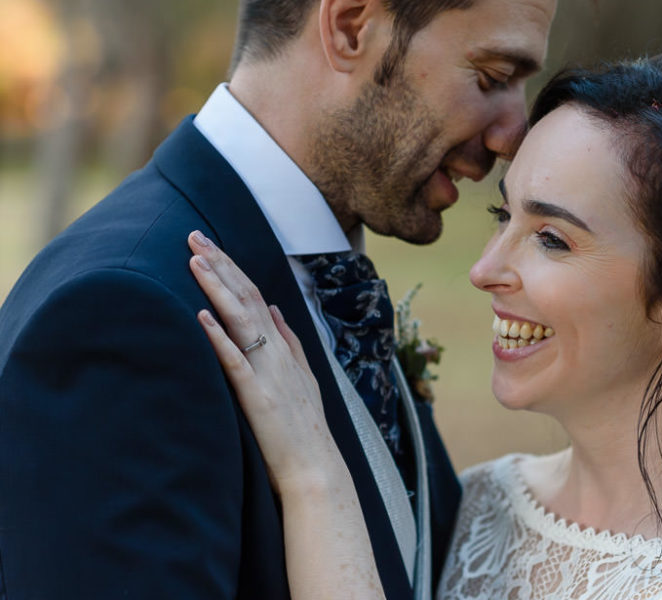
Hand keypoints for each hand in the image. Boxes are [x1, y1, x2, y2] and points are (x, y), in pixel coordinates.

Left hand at [187, 230, 343, 495]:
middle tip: (194, 235)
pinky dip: (219, 337)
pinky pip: (236, 362)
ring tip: (196, 261)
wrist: (316, 471)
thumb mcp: (304, 379)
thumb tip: (273, 309)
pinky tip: (202, 316)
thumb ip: (290, 342)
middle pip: (246, 299)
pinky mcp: (257, 397)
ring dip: (217, 289)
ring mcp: (269, 374)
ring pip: (241, 321)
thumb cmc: (305, 432)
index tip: (210, 246)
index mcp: (286, 350)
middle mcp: (278, 355)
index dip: (233, 269)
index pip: (256, 298)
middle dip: (220, 265)